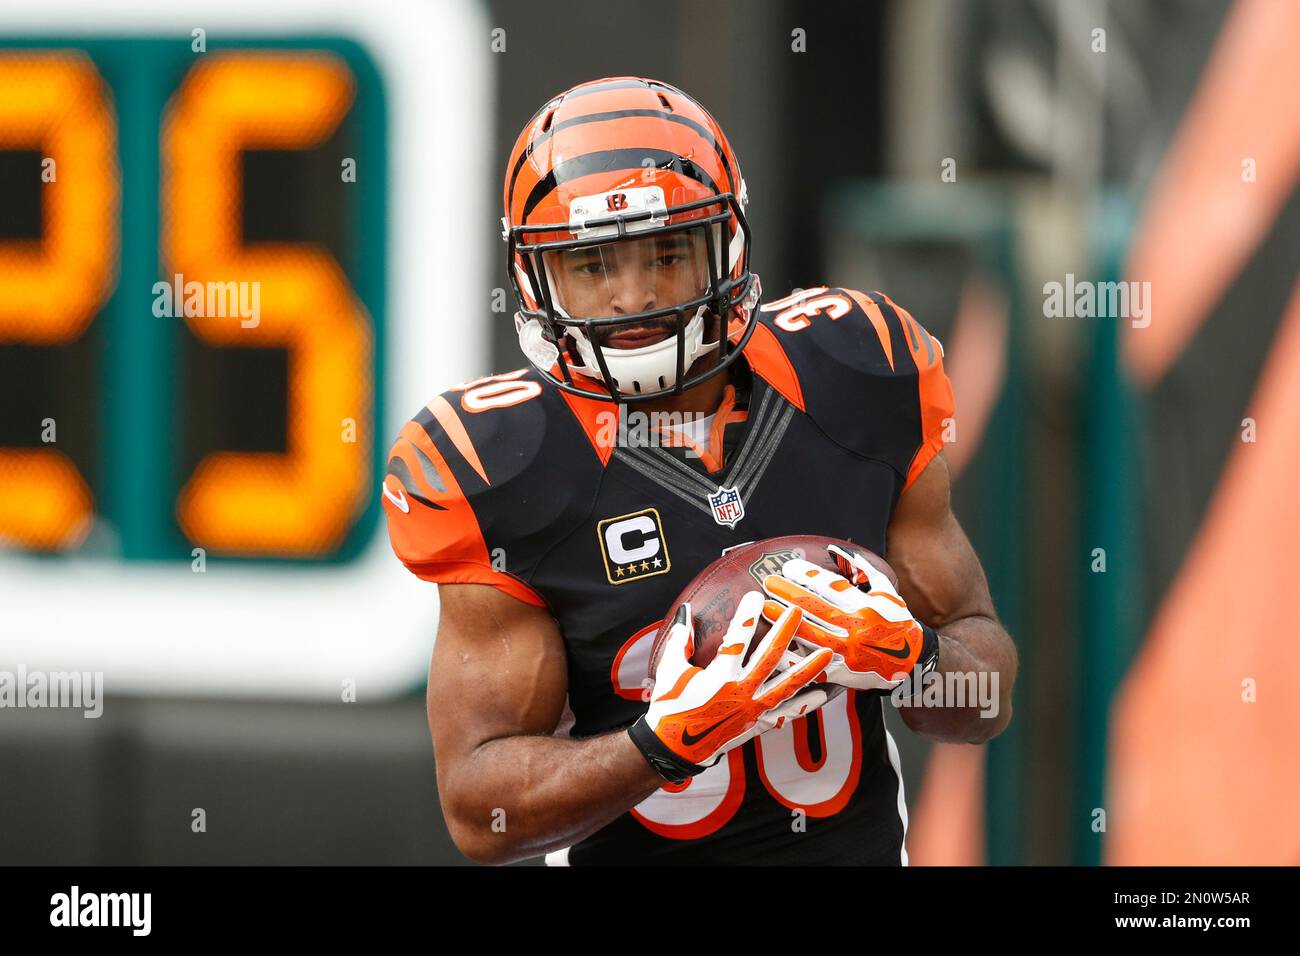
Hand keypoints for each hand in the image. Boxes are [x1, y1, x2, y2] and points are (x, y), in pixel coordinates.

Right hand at [629, 591, 832, 783]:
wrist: (674, 747)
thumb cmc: (670, 706)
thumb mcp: (670, 670)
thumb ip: (680, 640)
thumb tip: (686, 613)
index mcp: (719, 677)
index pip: (736, 640)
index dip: (746, 617)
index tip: (756, 596)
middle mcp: (740, 692)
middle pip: (769, 658)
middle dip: (785, 633)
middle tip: (798, 612)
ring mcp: (751, 709)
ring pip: (786, 686)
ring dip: (808, 668)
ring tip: (828, 654)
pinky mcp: (755, 722)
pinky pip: (784, 711)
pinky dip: (803, 703)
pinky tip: (821, 694)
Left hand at [760, 544, 938, 691]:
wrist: (912, 662)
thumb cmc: (896, 620)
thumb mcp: (886, 590)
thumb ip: (861, 568)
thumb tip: (835, 548)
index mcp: (866, 605)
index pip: (831, 586)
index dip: (806, 575)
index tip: (787, 567)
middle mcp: (856, 627)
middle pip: (816, 608)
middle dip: (789, 594)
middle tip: (767, 583)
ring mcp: (848, 651)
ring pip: (810, 635)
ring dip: (786, 621)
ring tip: (766, 609)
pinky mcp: (842, 672)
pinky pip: (813, 664)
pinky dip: (794, 656)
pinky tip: (776, 646)